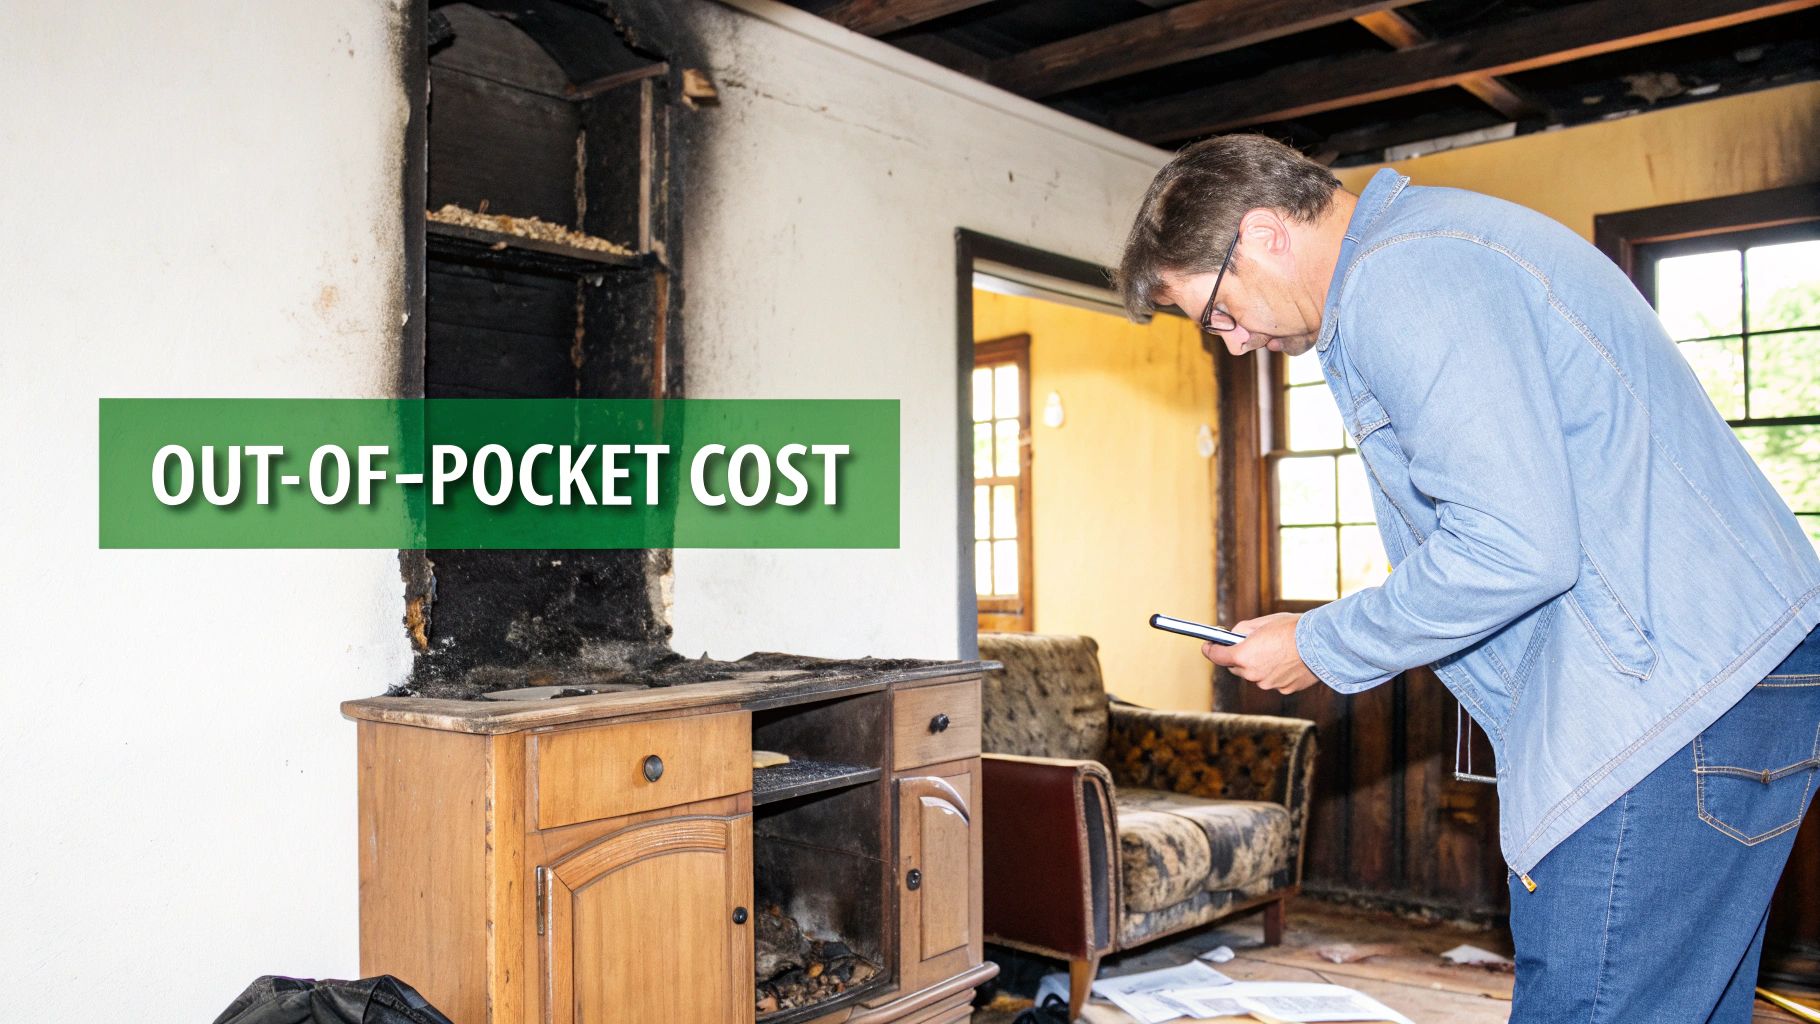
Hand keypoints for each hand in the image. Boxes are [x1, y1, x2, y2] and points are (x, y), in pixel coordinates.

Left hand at [1202, 613, 1320, 694]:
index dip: (1210, 650)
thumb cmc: (1292, 629)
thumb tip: (1235, 635)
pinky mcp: (1285, 689)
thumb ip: (1243, 630)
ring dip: (1259, 665)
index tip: (1208, 646)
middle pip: (1236, 667)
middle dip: (1238, 657)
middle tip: (1248, 644)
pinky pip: (1274, 680)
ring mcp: (1269, 684)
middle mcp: (1253, 674)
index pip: (1217, 656)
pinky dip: (1276, 672)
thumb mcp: (1263, 622)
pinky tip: (1288, 660)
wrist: (1323, 643)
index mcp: (1243, 656)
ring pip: (1256, 675)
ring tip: (1274, 650)